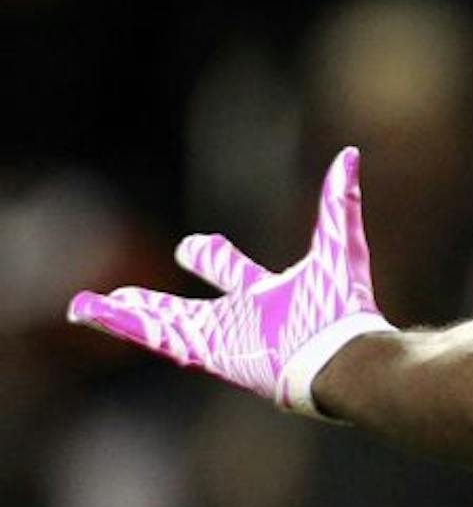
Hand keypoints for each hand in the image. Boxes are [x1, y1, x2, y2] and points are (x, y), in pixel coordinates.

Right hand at [67, 148, 395, 417]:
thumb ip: (338, 202)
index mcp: (267, 294)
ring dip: (125, 314)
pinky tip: (88, 311)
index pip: (231, 270)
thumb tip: (350, 153)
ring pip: (163, 323)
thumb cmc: (340, 305)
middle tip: (125, 291)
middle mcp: (241, 317)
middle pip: (189, 306)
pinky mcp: (206, 352)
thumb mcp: (338, 244)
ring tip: (88, 306)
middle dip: (157, 298)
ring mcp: (221, 337)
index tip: (193, 244)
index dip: (211, 256)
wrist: (340, 352)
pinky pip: (155, 336)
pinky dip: (121, 324)